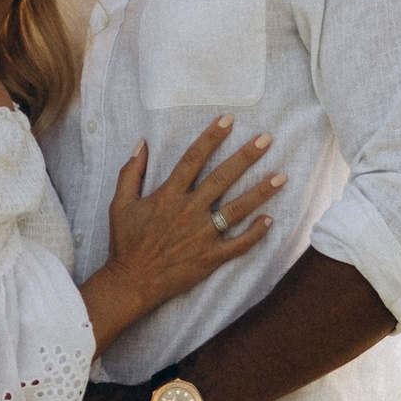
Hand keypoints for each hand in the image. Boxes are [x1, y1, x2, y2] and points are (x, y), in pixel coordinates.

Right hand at [90, 120, 279, 339]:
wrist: (131, 282)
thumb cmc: (125, 243)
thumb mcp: (120, 204)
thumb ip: (130, 172)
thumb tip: (141, 143)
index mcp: (168, 195)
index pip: (193, 158)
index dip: (211, 137)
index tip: (228, 119)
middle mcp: (189, 211)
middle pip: (222, 178)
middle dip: (246, 157)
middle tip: (266, 139)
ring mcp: (202, 235)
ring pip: (237, 209)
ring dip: (261, 192)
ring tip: (281, 177)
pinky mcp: (211, 257)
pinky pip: (239, 244)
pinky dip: (255, 233)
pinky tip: (270, 220)